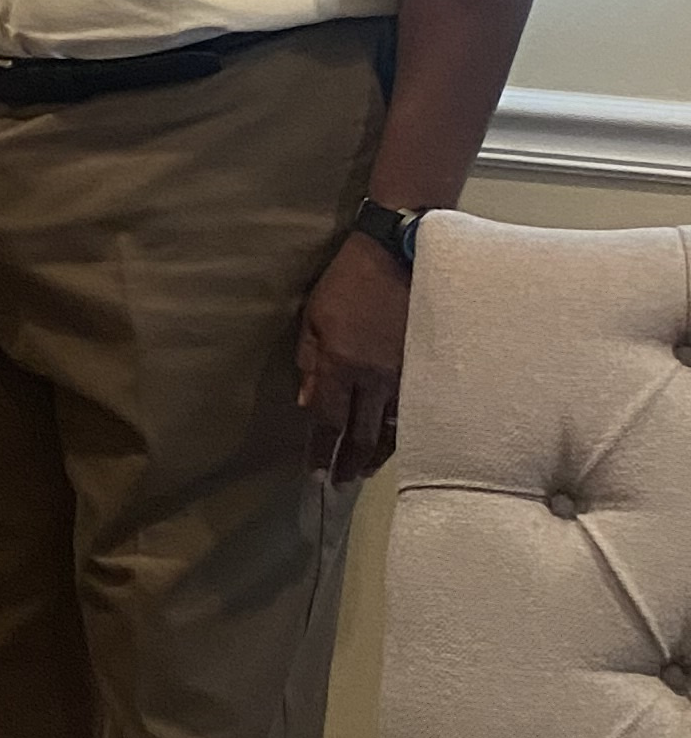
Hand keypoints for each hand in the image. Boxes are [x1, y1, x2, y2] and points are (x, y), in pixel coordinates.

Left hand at [296, 230, 409, 479]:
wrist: (398, 253)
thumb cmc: (347, 282)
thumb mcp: (313, 318)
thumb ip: (309, 363)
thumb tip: (308, 406)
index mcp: (341, 365)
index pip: (329, 421)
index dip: (322, 452)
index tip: (316, 475)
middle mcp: (374, 377)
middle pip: (362, 434)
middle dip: (351, 463)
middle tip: (341, 483)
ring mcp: (406, 374)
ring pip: (394, 429)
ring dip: (378, 454)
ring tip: (366, 470)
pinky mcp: (428, 366)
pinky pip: (416, 410)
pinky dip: (404, 432)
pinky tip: (398, 442)